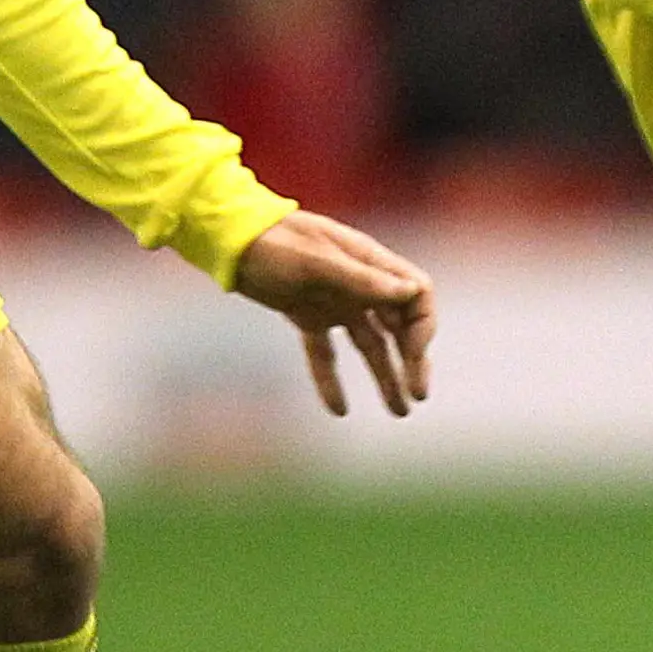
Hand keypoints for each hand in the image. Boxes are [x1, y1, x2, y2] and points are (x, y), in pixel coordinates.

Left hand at [233, 211, 434, 417]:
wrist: (230, 239)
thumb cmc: (274, 243)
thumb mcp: (316, 262)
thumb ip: (361, 279)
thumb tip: (410, 293)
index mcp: (371, 264)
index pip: (417, 295)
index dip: (423, 326)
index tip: (414, 355)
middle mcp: (361, 285)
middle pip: (400, 326)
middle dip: (413, 360)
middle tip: (418, 395)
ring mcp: (335, 303)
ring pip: (370, 345)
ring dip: (385, 376)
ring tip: (400, 413)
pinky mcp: (308, 318)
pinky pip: (326, 354)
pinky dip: (331, 381)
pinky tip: (339, 410)